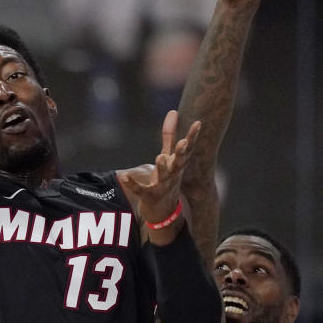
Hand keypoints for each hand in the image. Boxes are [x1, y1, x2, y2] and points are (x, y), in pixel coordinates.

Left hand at [119, 110, 200, 225]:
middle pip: (179, 163)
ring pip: (164, 177)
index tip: (198, 123)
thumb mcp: (169, 157)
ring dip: (162, 168)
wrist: (164, 211)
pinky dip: (132, 184)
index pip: (188, 149)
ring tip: (159, 157)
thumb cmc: (168, 178)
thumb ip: (169, 135)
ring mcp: (162, 186)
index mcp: (178, 164)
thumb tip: (173, 111)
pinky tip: (124, 176)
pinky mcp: (148, 196)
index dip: (193, 137)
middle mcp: (173, 175)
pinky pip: (140, 190)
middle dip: (181, 153)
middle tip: (183, 143)